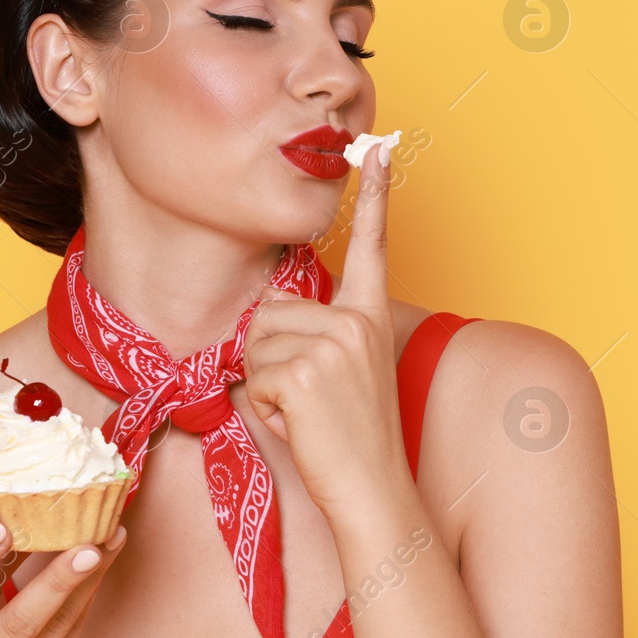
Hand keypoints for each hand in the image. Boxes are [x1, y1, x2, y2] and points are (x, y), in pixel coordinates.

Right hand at [0, 519, 126, 637]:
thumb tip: (18, 516)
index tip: (1, 525)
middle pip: (20, 624)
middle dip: (57, 581)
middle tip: (88, 544)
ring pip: (60, 626)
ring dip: (90, 578)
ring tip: (111, 538)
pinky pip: (72, 632)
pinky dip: (88, 593)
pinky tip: (104, 562)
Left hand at [243, 141, 406, 518]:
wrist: (372, 492)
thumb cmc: (349, 441)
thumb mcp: (340, 374)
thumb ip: (312, 335)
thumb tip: (269, 319)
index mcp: (370, 316)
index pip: (373, 245)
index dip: (377, 194)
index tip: (382, 145)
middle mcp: (357, 321)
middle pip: (271, 311)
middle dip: (271, 358)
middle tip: (310, 401)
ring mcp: (335, 344)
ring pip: (257, 343)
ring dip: (266, 385)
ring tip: (307, 414)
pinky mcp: (306, 370)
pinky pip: (255, 375)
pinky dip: (266, 407)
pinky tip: (301, 425)